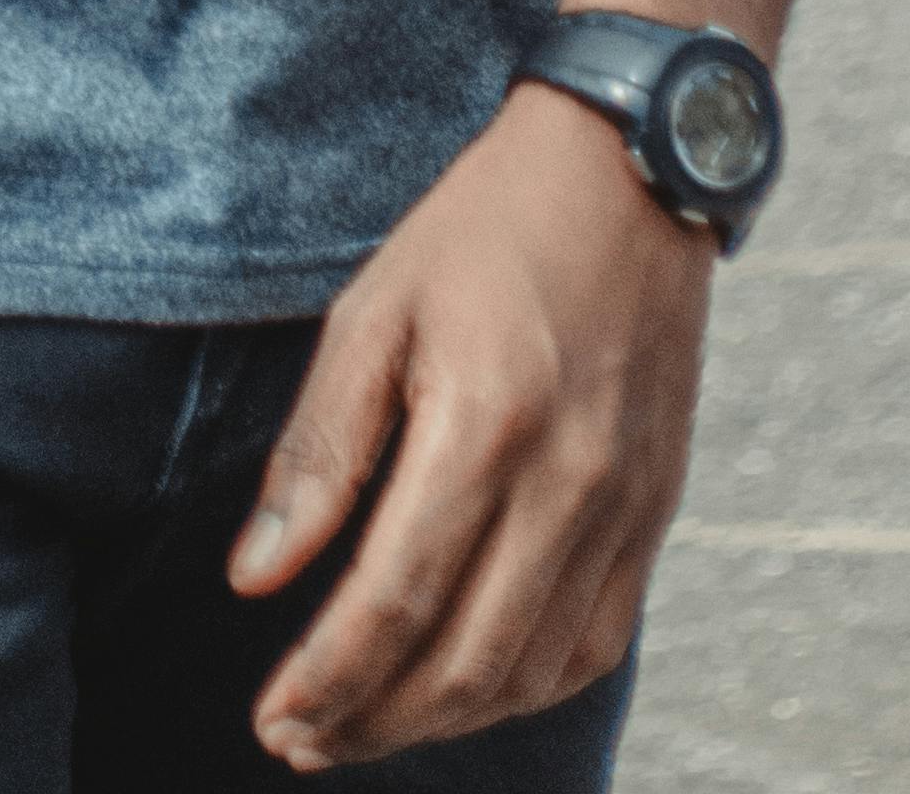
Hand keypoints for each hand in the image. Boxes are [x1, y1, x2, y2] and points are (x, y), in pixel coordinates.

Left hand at [225, 83, 710, 764]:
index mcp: (487, 421)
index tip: (269, 719)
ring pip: (529, 672)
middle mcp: (569, 481)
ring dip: (440, 722)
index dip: (327, 678)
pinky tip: (461, 689)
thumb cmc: (482, 231)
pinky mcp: (656, 513)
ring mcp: (625, 507)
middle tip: (298, 741)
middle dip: (371, 722)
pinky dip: (521, 688)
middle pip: (464, 662)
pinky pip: (593, 644)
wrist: (628, 172)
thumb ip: (318, 450)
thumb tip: (253, 579)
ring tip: (361, 727)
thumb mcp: (375, 308)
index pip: (396, 599)